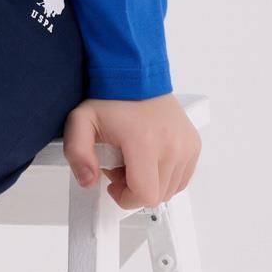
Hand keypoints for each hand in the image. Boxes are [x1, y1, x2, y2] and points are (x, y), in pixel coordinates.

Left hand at [62, 93, 200, 209]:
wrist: (135, 74)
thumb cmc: (110, 98)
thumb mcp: (80, 121)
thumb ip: (77, 154)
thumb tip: (88, 180)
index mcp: (145, 141)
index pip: (145, 195)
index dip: (125, 197)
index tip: (113, 183)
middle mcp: (172, 144)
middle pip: (157, 195)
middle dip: (134, 188)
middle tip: (120, 165)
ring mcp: (186, 145)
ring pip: (171, 189)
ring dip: (150, 182)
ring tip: (134, 159)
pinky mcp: (194, 144)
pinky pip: (182, 178)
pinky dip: (165, 176)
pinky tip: (149, 158)